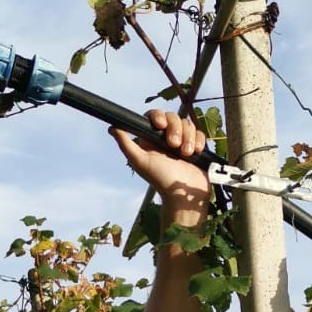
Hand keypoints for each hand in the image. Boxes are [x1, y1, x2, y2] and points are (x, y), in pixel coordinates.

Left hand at [110, 109, 210, 227]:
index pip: (154, 116)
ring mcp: (182, 142)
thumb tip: (112, 127)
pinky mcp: (195, 146)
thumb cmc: (160, 180)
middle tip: (174, 145)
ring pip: (187, 124)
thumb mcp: (140, 161)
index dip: (158, 116)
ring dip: (188, 137)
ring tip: (186, 154)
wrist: (184, 194)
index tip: (160, 125)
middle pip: (173, 117)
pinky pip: (199, 133)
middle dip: (176, 129)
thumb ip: (126, 144)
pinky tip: (195, 153)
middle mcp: (166, 139)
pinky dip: (198, 141)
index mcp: (152, 139)